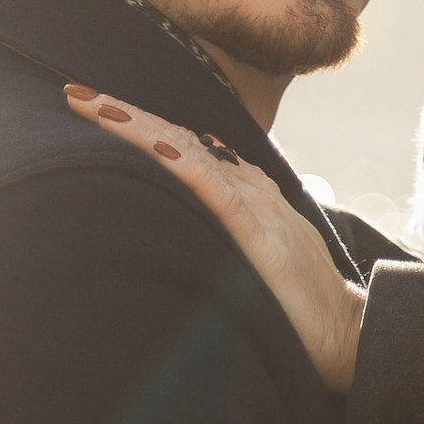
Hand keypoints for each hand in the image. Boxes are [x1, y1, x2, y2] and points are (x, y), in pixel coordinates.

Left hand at [63, 87, 366, 390]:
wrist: (347, 330)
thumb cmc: (302, 305)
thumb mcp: (257, 258)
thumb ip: (231, 231)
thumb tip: (192, 216)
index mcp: (245, 193)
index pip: (184, 147)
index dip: (142, 127)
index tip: (100, 109)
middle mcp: (246, 186)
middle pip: (176, 137)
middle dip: (125, 114)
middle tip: (76, 93)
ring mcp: (250, 202)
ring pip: (184, 149)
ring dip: (136, 125)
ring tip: (94, 104)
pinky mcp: (253, 226)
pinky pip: (209, 183)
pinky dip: (177, 158)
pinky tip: (149, 142)